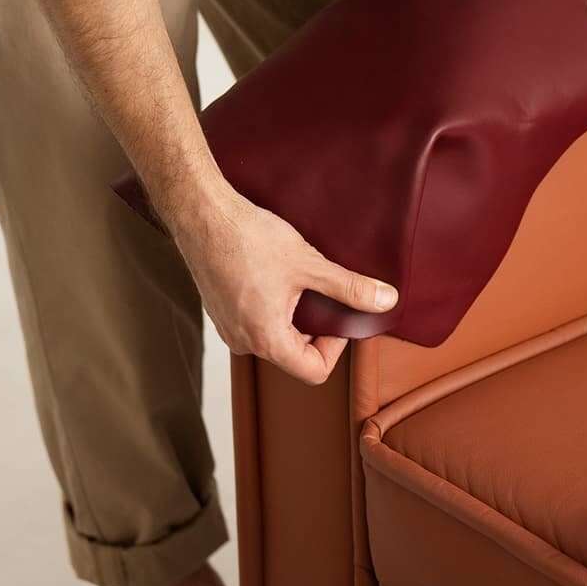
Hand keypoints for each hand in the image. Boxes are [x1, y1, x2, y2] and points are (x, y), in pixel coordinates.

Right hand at [161, 181, 397, 385]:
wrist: (201, 214)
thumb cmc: (246, 239)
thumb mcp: (309, 265)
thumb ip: (350, 288)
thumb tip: (385, 300)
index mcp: (265, 340)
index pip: (314, 371)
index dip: (336, 347)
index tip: (339, 316)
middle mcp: (243, 342)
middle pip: (295, 355)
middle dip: (317, 330)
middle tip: (325, 295)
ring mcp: (228, 328)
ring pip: (276, 338)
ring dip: (295, 318)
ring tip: (299, 282)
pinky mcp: (221, 311)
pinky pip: (256, 322)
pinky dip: (274, 308)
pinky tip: (276, 277)